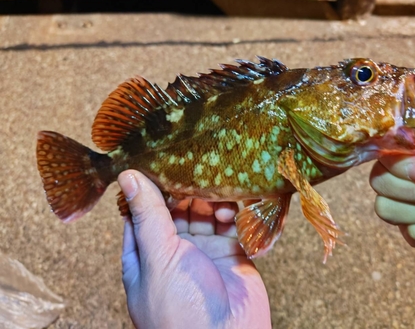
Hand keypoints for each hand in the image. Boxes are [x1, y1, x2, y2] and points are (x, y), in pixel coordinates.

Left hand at [118, 170, 270, 328]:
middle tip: (198, 170)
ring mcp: (204, 250)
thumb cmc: (181, 309)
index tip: (163, 158)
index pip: (144, 208)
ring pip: (207, 211)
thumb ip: (148, 215)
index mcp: (145, 251)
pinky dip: (233, 215)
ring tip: (218, 199)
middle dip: (188, 189)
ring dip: (213, 201)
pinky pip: (231, 224)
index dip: (152, 184)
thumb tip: (127, 175)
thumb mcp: (158, 258)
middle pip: (179, 205)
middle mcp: (173, 248)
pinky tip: (232, 215)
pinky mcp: (231, 252)